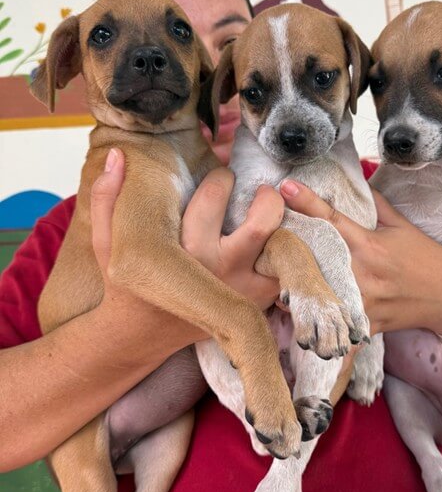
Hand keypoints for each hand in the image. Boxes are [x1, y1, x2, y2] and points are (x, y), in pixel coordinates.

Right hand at [91, 150, 281, 353]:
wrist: (142, 335)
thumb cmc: (127, 283)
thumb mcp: (109, 242)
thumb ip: (107, 199)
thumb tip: (118, 156)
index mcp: (186, 250)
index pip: (216, 196)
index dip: (221, 178)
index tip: (221, 179)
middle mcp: (220, 271)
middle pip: (263, 223)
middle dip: (266, 198)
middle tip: (261, 192)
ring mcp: (244, 291)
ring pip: (282, 249)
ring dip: (283, 228)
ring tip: (272, 216)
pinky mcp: (258, 305)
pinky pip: (284, 273)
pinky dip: (285, 255)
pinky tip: (274, 243)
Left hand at [280, 179, 441, 337]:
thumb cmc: (428, 258)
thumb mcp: (403, 226)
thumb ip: (376, 205)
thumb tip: (358, 179)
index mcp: (370, 245)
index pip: (332, 219)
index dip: (306, 201)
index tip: (285, 187)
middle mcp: (362, 273)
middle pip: (314, 258)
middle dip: (289, 248)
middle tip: (266, 239)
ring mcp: (363, 301)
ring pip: (319, 294)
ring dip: (295, 287)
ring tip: (274, 279)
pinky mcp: (366, 324)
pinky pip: (335, 326)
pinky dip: (320, 326)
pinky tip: (301, 320)